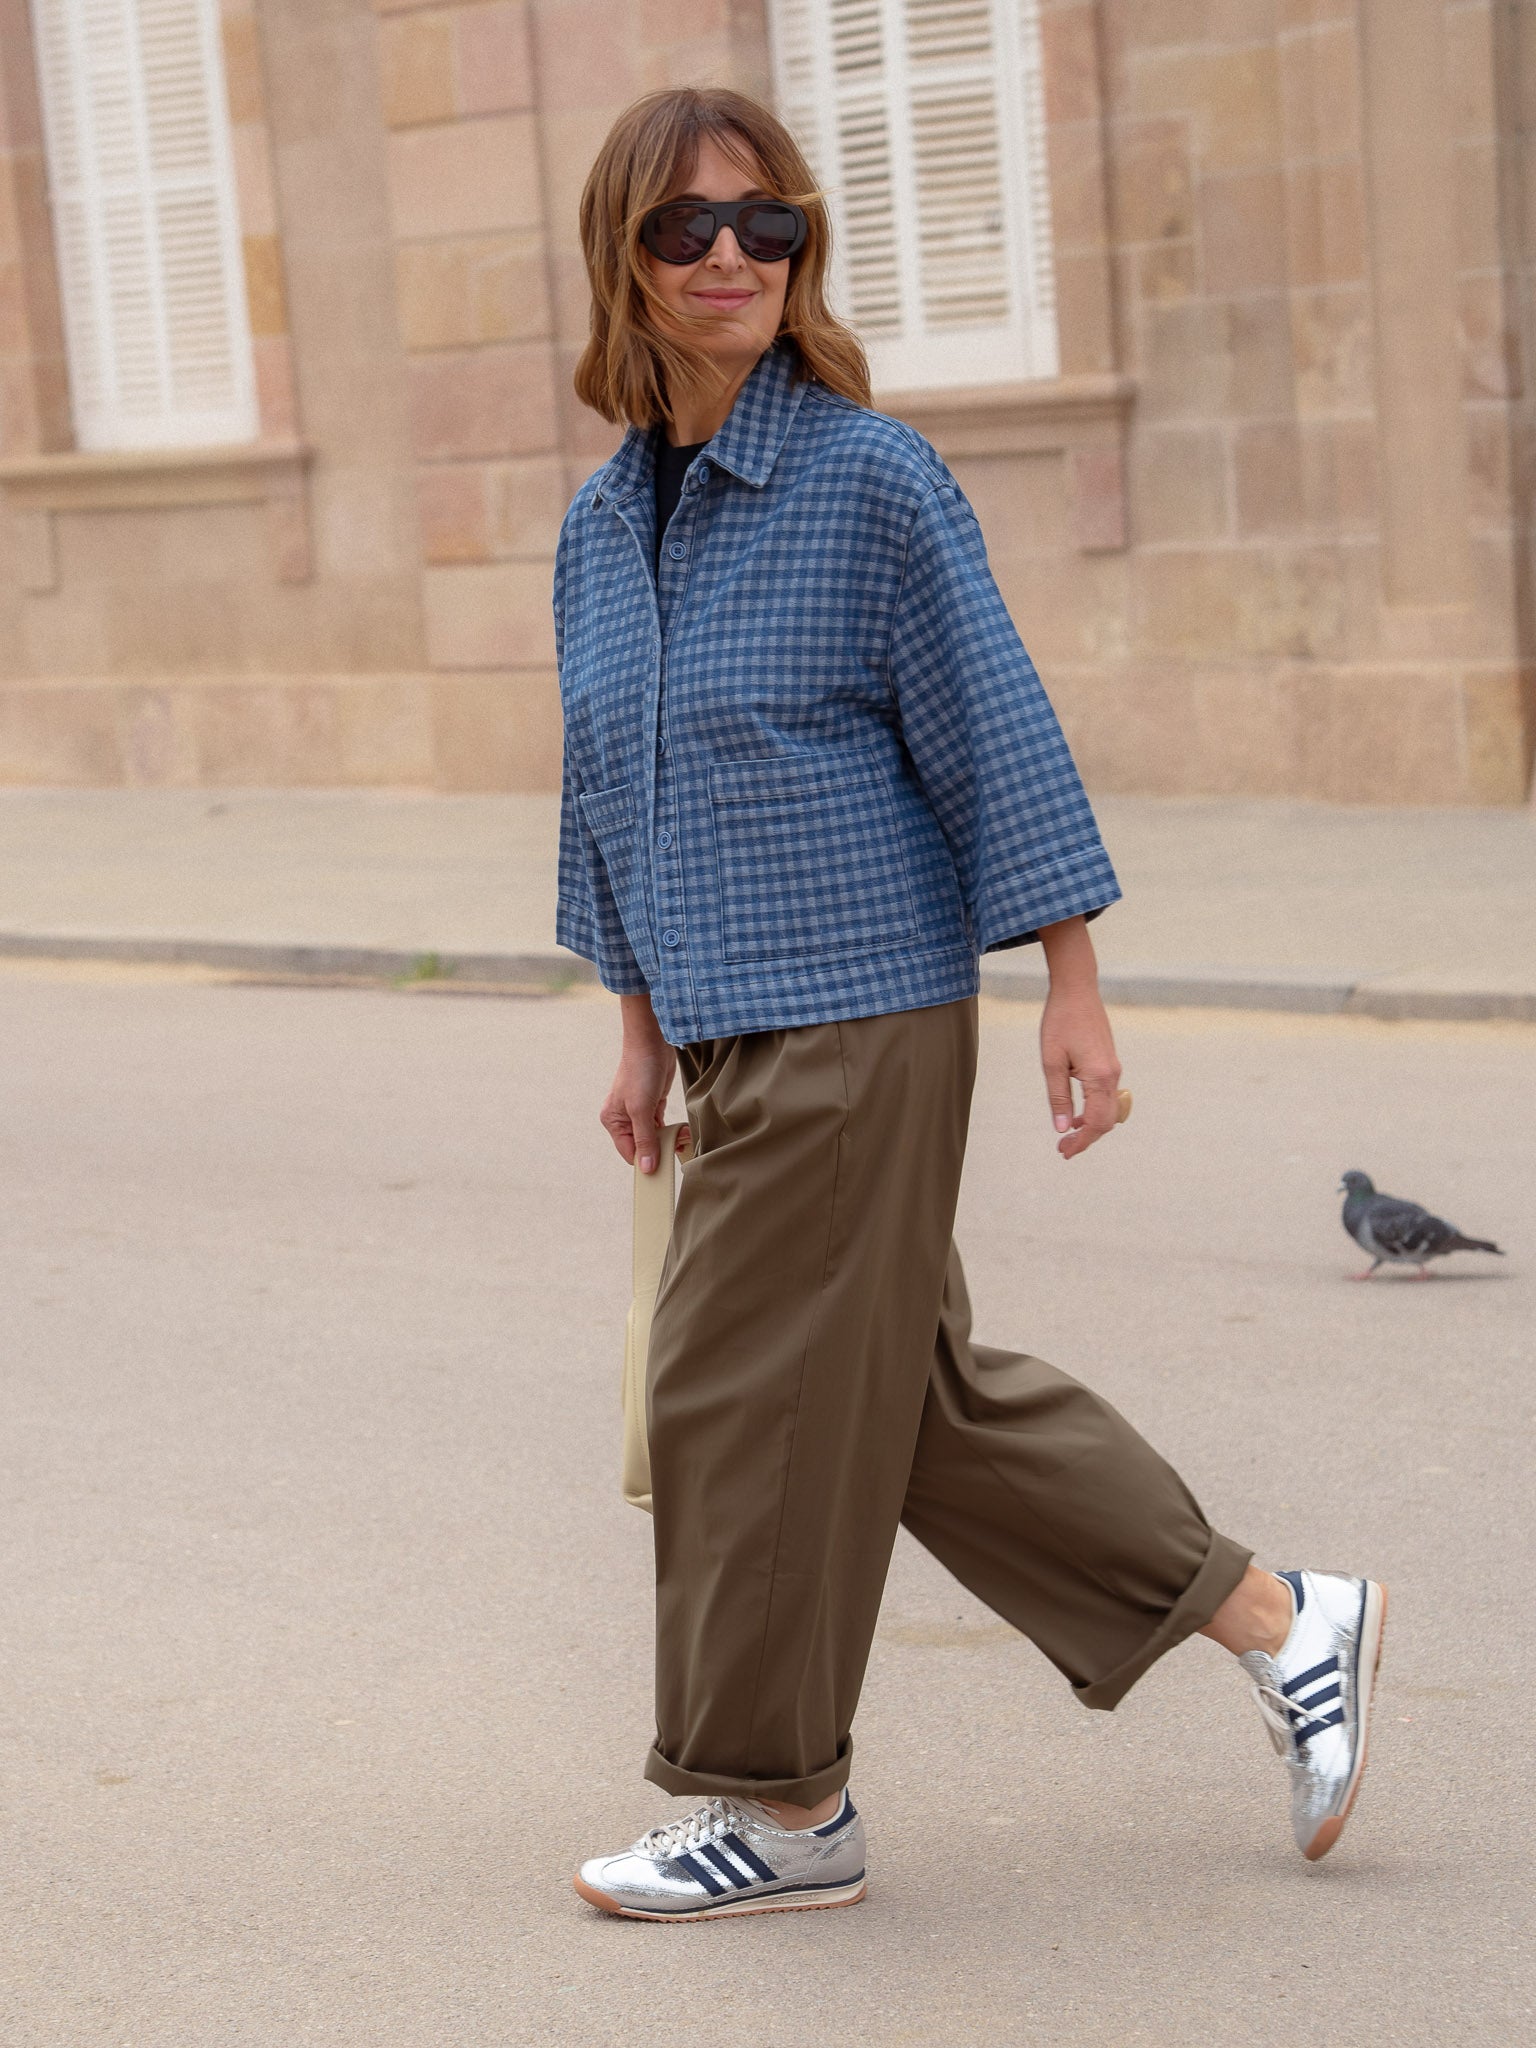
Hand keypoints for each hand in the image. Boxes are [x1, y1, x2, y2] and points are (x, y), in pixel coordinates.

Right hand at [600, 997, 678, 1172]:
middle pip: (642, 1147)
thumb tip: (647, 1167)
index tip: (663, 1170)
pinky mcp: (654, 1105)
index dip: (645, 1161)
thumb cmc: (640, 1072)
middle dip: (660, 1150)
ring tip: (682, 1137)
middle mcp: (624, 1119)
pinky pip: (662, 1126)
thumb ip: (644, 1139)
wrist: (652, 1043)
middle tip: (677, 1149)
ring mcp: (639, 1112)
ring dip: (669, 1140)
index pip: (629, 1152)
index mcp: (613, 1121)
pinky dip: (672, 1131)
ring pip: (654, 1137)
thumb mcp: (641, 1109)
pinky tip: (682, 1132)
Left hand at [1036, 922, 1121, 1160]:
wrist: (1077, 991)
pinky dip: (1094, 1111)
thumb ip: (1058, 1097)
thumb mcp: (1051, 1062)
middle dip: (1087, 1138)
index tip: (1064, 1152)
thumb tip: (1061, 1128)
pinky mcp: (1110, 1063)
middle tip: (1063, 1148)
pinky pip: (1107, 1097)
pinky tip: (1075, 1114)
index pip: (1094, 1123)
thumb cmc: (1060, 1023)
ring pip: (1109, 1111)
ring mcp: (1114, 1069)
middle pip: (1106, 1121)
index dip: (1080, 1142)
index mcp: (1099, 1078)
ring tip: (1067, 1134)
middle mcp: (1113, 1076)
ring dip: (1091, 1126)